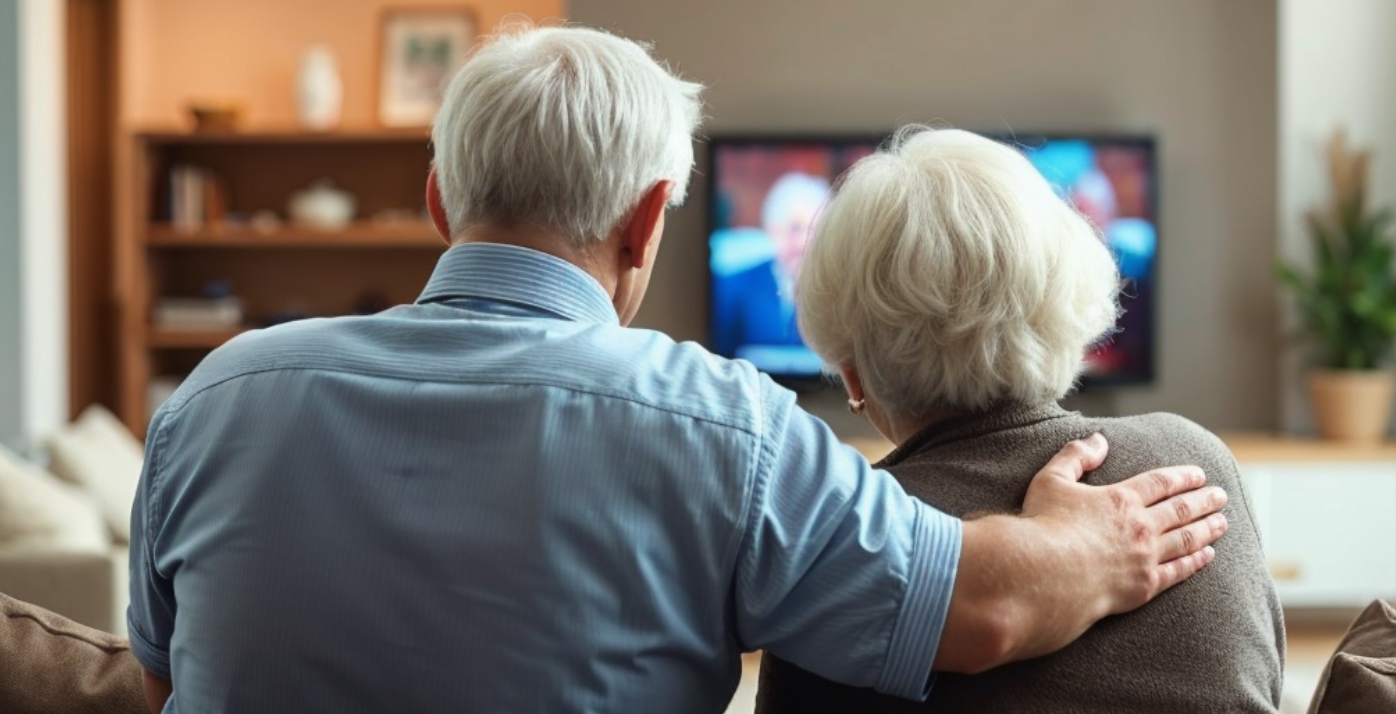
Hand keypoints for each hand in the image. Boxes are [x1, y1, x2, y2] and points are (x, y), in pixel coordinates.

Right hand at [1022, 432, 1226, 616]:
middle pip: (1180, 510)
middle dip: (1204, 501)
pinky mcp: (1144, 586)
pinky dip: (1195, 562)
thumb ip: (1075, 456)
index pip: (1160, 482)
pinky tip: (1207, 556)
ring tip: (1223, 523)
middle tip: (1221, 496)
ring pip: (1186, 539)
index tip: (1199, 474)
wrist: (1045, 574)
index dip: (1182, 477)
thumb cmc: (1044, 526)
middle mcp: (1140, 526)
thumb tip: (1098, 439)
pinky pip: (1178, 571)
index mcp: (1121, 499)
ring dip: (1207, 529)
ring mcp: (1145, 557)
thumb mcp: (1051, 480)